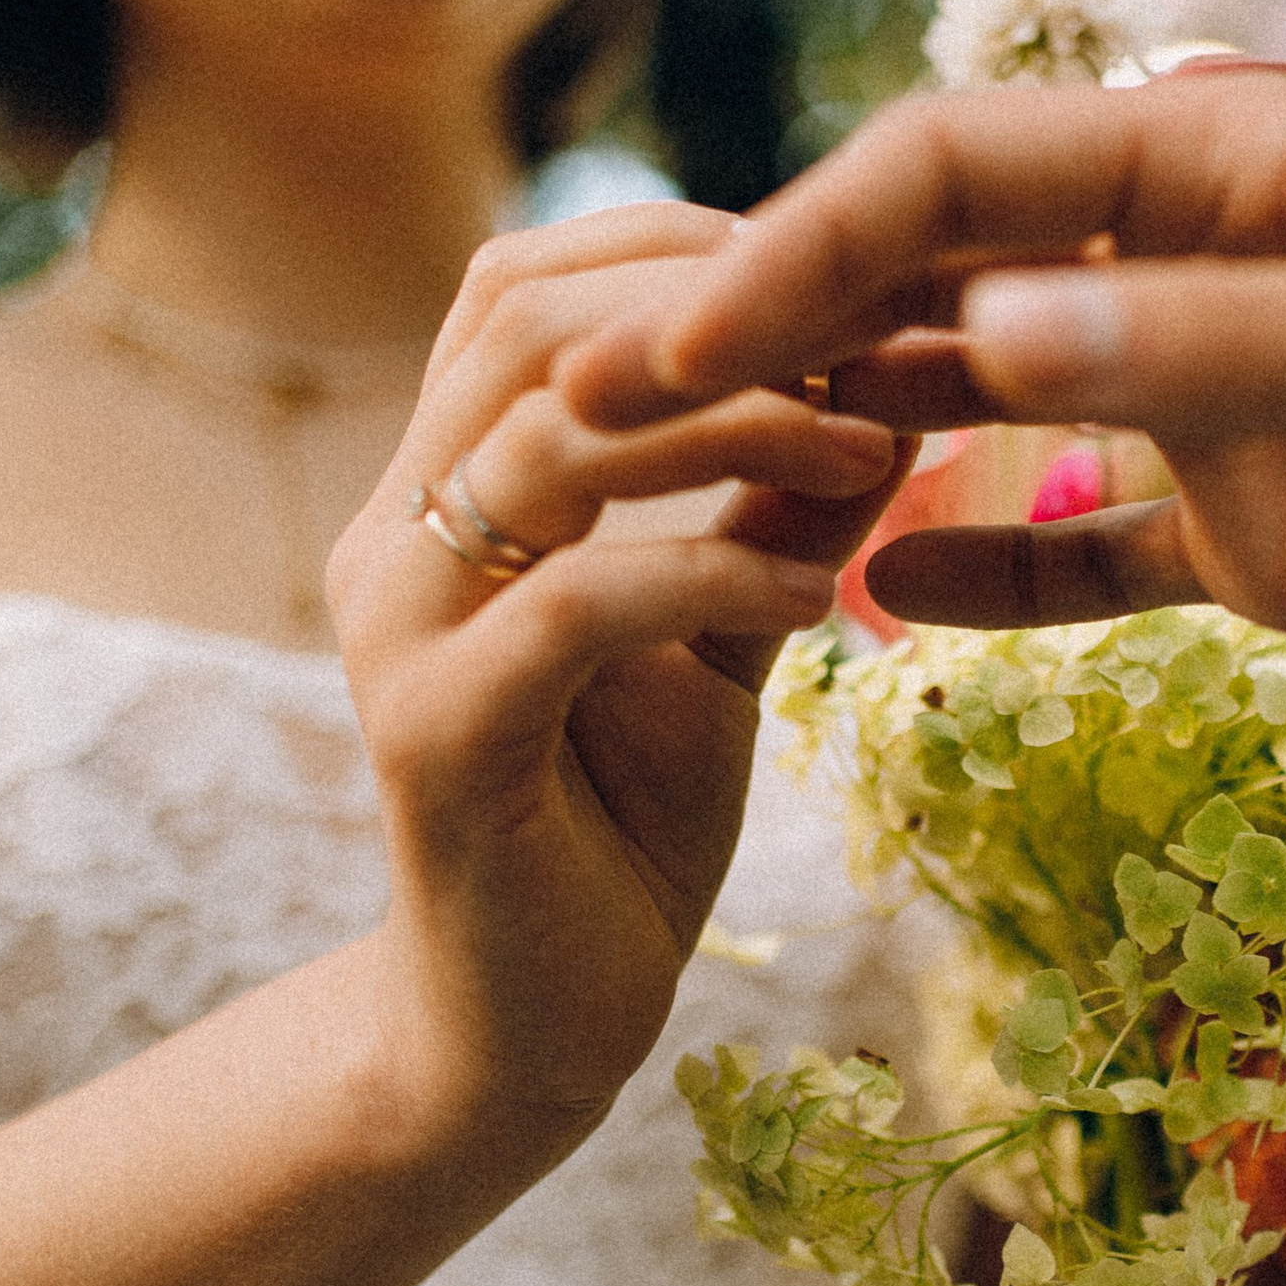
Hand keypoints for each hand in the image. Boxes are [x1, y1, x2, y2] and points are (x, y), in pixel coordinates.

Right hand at [325, 197, 912, 1162]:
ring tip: (873, 453)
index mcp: (440, 493)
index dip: (681, 251)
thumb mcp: (721, 643)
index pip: (524, 289)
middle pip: (529, 326)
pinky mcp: (439, 737)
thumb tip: (893, 392)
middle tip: (880, 340)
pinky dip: (711, 572)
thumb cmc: (619, 833)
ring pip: (549, 443)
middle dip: (719, 310)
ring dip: (735, 425)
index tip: (847, 276)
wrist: (530, 1033)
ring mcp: (398, 632)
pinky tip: (818, 602)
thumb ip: (775, 516)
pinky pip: (580, 604)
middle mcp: (392, 538)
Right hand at [559, 72, 1285, 699]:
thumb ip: (1225, 351)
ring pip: (979, 403)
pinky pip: (1075, 553)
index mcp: (1235, 166)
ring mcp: (1217, 404)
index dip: (805, 243)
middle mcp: (1197, 268)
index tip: (681, 343)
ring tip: (694, 508)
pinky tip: (854, 597)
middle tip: (610, 428)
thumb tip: (985, 331)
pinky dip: (972, 571)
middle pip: (935, 274)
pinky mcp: (1257, 536)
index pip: (963, 173)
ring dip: (844, 443)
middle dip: (774, 336)